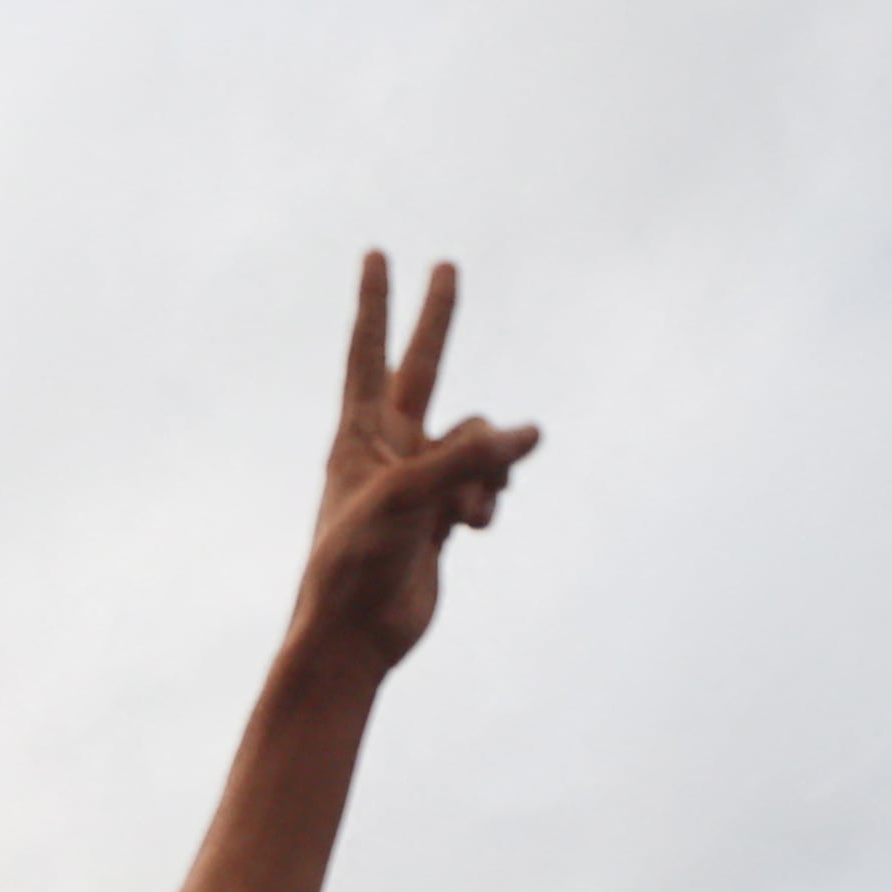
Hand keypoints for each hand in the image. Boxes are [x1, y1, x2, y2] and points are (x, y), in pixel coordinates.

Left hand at [290, 254, 539, 677]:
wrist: (357, 635)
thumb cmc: (358, 563)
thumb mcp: (410, 499)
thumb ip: (471, 459)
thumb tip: (533, 434)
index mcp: (359, 436)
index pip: (368, 354)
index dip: (375, 305)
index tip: (374, 256)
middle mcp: (388, 448)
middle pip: (422, 367)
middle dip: (436, 320)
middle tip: (445, 266)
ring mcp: (418, 479)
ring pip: (477, 441)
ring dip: (487, 469)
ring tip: (470, 512)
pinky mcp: (443, 512)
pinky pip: (487, 481)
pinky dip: (492, 496)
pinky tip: (477, 527)